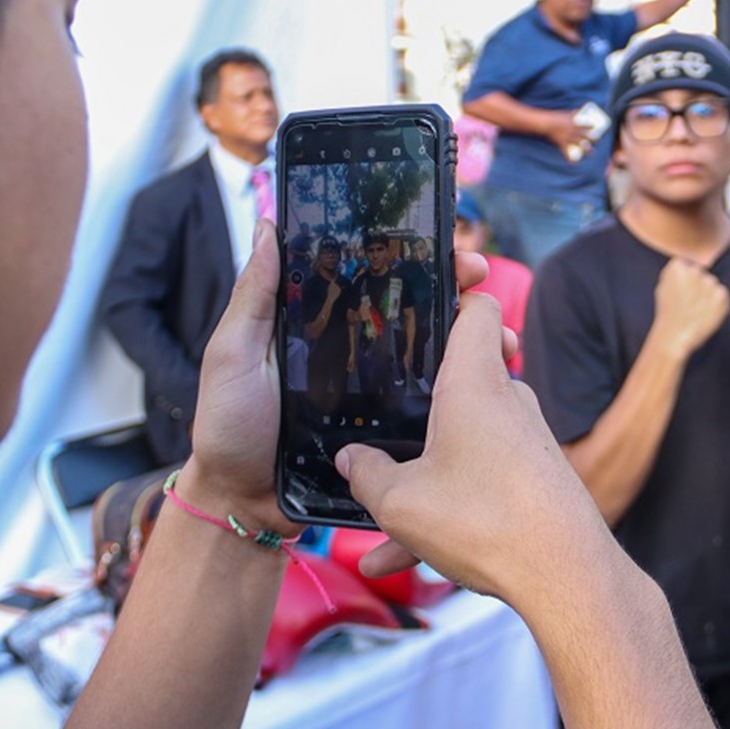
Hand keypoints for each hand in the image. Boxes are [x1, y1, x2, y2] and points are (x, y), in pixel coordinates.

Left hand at [180, 234, 495, 536]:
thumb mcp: (233, 354)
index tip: (445, 243)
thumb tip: (270, 226)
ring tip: (501, 337)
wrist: (242, 503)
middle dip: (456, 292)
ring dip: (473, 342)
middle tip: (479, 279)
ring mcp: (376, 393)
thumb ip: (253, 297)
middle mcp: (355, 352)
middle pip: (416, 312)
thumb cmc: (228, 426)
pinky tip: (491, 382)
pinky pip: (431, 406)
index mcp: (321, 325)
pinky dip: (463, 392)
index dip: (412, 258)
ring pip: (434, 358)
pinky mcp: (389, 432)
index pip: (374, 279)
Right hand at [336, 293, 612, 608]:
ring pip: (462, 442)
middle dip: (421, 393)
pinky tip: (396, 560)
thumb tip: (351, 459)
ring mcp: (525, 438)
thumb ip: (366, 475)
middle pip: (465, 373)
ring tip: (378, 529)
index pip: (478, 308)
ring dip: (423, 475)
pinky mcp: (535, 475)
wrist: (566, 575)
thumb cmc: (485, 522)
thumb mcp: (400, 502)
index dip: (455, 290)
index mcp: (475, 382)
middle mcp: (507, 401)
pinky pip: (479, 481)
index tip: (425, 294)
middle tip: (385, 407)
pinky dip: (444, 510)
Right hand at [545, 110, 591, 160]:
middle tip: (597, 140)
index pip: (588, 124)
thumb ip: (573, 113)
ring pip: (580, 144)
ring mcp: (569, 138)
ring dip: (587, 149)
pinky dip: (570, 159)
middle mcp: (574, 131)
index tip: (596, 127)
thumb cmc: (556, 117)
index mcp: (575, 123)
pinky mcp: (562, 144)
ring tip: (592, 153)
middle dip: (594, 138)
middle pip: (587, 135)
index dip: (593, 126)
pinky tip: (574, 163)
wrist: (547, 123)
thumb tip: (578, 112)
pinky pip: (567, 153)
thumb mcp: (566, 113)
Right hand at [649, 257, 729, 360]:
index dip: (682, 281)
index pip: (685, 266)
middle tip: (689, 304)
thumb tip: (688, 268)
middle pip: (700, 273)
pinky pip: (722, 295)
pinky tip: (705, 314)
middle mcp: (695, 270)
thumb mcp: (663, 288)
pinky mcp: (722, 295)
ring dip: (707, 294)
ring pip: (711, 284)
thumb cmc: (667, 314)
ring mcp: (710, 282)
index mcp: (677, 266)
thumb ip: (676, 275)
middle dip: (696, 286)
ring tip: (696, 310)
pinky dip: (716, 304)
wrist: (675, 335)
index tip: (679, 293)